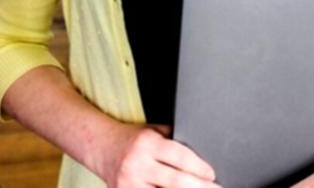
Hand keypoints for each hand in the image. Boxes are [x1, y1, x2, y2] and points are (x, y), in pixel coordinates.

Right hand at [97, 123, 219, 187]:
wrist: (102, 147)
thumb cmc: (135, 139)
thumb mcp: (154, 131)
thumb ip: (175, 141)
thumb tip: (205, 151)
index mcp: (148, 143)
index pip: (179, 157)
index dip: (199, 167)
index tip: (212, 174)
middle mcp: (137, 164)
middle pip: (175, 182)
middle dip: (199, 187)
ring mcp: (129, 184)